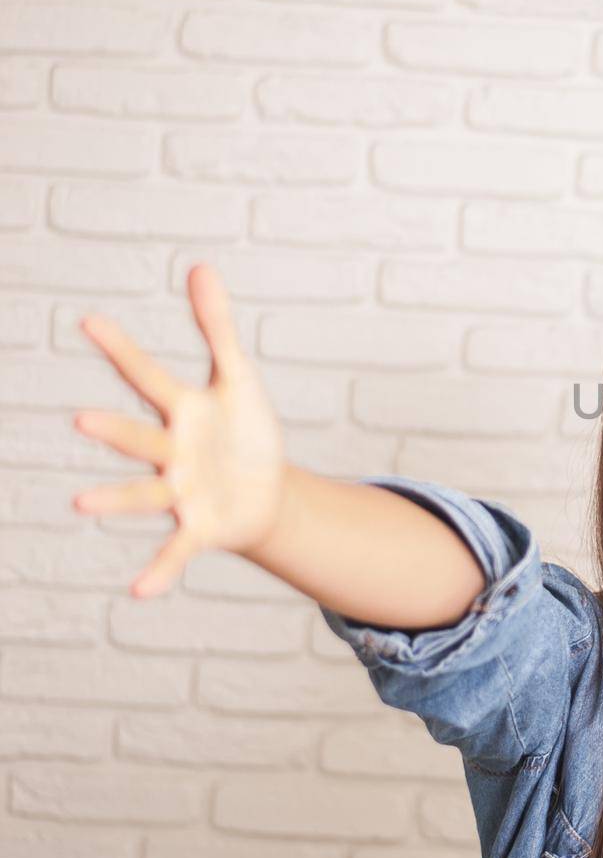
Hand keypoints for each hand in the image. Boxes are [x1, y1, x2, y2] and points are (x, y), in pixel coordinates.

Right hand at [71, 263, 286, 598]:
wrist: (267, 492)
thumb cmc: (243, 431)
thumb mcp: (238, 377)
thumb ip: (215, 326)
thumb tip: (200, 266)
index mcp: (182, 410)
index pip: (147, 375)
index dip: (121, 349)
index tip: (88, 321)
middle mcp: (171, 451)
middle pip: (141, 438)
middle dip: (115, 431)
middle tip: (82, 419)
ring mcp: (180, 492)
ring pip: (145, 494)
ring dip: (116, 499)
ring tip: (80, 503)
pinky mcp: (200, 526)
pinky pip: (176, 548)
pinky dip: (160, 569)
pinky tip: (138, 591)